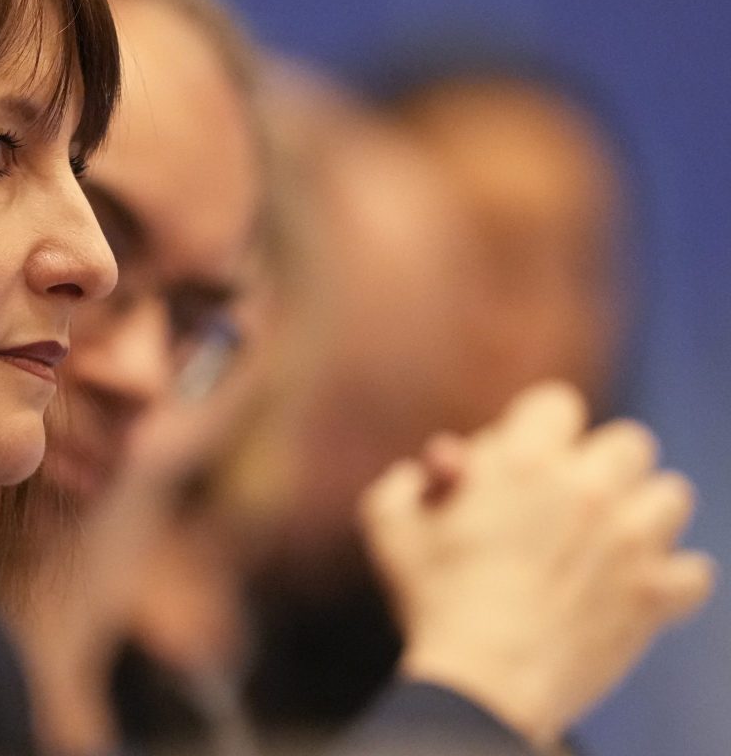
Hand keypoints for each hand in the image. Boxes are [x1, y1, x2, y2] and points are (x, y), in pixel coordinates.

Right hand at [360, 380, 715, 749]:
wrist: (482, 680)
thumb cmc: (429, 600)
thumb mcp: (390, 526)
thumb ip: (408, 480)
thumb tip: (440, 464)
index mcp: (523, 460)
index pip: (558, 403)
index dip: (538, 429)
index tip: (522, 462)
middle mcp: (586, 488)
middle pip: (629, 442)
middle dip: (602, 465)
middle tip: (572, 500)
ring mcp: (629, 540)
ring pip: (672, 495)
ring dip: (643, 512)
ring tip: (610, 540)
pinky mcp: (655, 594)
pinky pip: (695, 571)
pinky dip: (671, 579)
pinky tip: (634, 589)